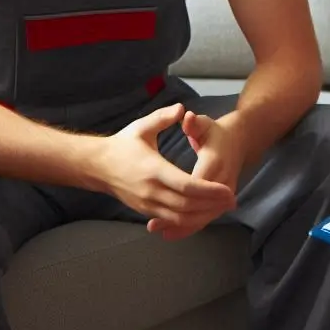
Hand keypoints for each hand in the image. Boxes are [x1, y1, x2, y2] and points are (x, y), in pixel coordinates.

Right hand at [94, 104, 235, 240]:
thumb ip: (163, 117)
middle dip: (212, 205)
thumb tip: (182, 109)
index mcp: (154, 169)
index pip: (186, 185)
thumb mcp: (142, 127)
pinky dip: (188, 221)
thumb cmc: (123, 144)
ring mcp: (147, 203)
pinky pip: (170, 220)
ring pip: (180, 217)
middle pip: (187, 205)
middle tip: (233, 200)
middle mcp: (151, 191)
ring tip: (222, 208)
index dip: (209, 190)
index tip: (227, 190)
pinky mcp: (145, 210)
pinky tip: (204, 215)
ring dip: (203, 216)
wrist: (96, 166)